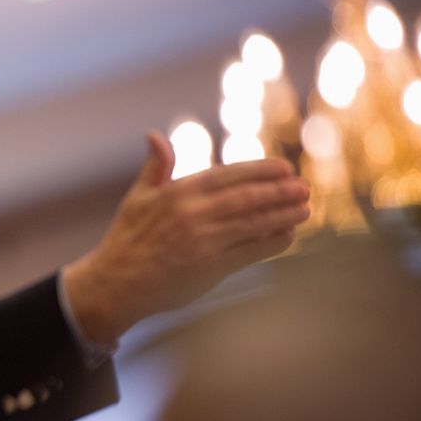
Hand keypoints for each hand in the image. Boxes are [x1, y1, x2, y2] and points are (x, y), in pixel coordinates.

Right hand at [64, 131, 309, 342]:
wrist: (115, 284)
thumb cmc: (126, 240)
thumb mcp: (137, 198)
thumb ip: (155, 167)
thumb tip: (155, 135)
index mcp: (177, 193)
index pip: (227, 175)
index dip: (258, 170)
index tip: (284, 168)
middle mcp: (192, 214)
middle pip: (246, 197)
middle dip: (278, 191)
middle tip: (303, 187)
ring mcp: (203, 241)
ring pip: (252, 223)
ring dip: (282, 215)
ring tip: (305, 209)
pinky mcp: (209, 268)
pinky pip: (248, 252)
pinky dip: (270, 243)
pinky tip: (288, 236)